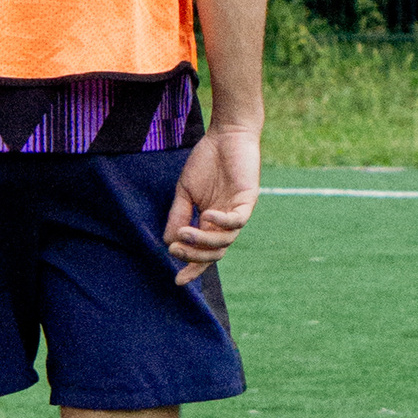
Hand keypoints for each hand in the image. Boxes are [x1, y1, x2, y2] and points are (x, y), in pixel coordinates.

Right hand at [165, 121, 260, 285]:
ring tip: (184, 233)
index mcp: (211, 222)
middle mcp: (226, 222)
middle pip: (214, 253)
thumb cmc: (206, 161)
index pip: (203, 253)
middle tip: (176, 250)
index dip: (192, 268)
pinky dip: (222, 221)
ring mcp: (238, 212)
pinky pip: (238, 219)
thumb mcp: (185, 192)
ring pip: (225, 240)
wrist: (226, 135)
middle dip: (194, 256)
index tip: (177, 281)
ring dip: (203, 240)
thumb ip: (178, 215)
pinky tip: (207, 215)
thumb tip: (168, 241)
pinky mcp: (248, 199)